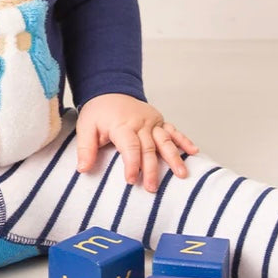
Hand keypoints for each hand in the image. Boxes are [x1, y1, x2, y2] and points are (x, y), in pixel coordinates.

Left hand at [75, 94, 198, 191]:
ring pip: (165, 141)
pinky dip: (184, 141)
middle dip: (152, 169)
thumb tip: (83, 169)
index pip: (130, 146)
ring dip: (174, 158)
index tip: (131, 181)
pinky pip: (173, 131)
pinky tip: (194, 152)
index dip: (132, 164)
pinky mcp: (159, 121)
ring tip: (182, 174)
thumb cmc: (97, 112)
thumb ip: (85, 148)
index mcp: (122, 125)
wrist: (109, 90)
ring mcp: (152, 121)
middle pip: (149, 148)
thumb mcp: (85, 127)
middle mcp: (140, 123)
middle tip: (153, 188)